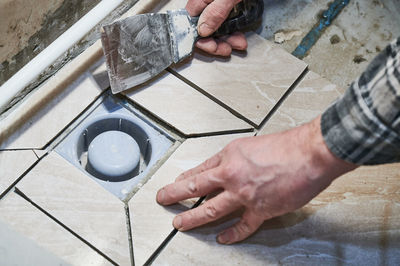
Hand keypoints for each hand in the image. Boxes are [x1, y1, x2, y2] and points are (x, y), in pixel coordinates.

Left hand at [156, 116, 356, 243]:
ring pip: (211, 209)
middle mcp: (232, 175)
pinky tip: (222, 238)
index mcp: (230, 156)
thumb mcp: (251, 144)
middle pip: (196, 186)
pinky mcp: (261, 209)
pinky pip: (242, 226)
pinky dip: (232, 234)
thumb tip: (226, 168)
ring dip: (192, 217)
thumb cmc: (286, 146)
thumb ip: (236, 158)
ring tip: (180, 223)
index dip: (185, 178)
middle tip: (163, 199)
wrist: (309, 153)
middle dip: (174, 194)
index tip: (175, 183)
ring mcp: (244, 194)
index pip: (201, 169)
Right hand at [186, 0, 247, 55]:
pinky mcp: (227, 3)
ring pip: (217, 26)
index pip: (192, 23)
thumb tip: (203, 30)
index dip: (200, 38)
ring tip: (239, 43)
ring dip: (228, 38)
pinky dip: (233, 29)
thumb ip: (214, 13)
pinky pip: (227, 19)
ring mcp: (216, 3)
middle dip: (217, 42)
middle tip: (227, 49)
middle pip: (205, 28)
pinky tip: (239, 35)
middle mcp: (206, 2)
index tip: (211, 47)